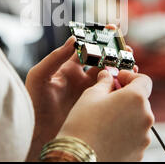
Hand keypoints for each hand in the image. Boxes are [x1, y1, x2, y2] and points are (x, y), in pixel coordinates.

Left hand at [25, 25, 136, 160]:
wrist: (37, 133)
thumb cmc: (33, 103)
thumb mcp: (40, 76)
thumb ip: (55, 57)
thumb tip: (73, 39)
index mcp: (68, 68)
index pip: (87, 48)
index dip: (98, 39)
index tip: (111, 29)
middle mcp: (81, 78)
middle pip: (103, 61)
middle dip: (115, 53)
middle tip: (126, 48)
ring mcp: (90, 92)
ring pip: (111, 76)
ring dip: (121, 68)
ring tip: (131, 64)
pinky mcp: (96, 106)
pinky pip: (112, 93)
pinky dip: (122, 86)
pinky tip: (128, 82)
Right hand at [57, 69, 154, 161]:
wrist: (79, 160)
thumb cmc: (83, 125)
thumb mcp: (90, 95)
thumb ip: (104, 82)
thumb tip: (108, 75)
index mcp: (136, 98)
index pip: (144, 80)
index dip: (130, 77)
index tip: (117, 79)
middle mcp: (146, 117)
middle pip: (140, 100)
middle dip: (126, 97)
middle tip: (106, 98)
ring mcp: (144, 137)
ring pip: (138, 118)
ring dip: (125, 115)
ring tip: (104, 120)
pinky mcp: (140, 152)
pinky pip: (135, 136)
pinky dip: (124, 132)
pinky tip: (107, 135)